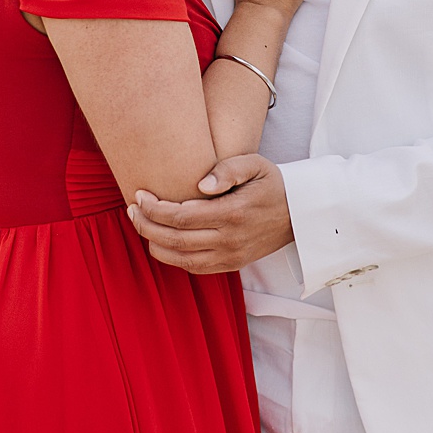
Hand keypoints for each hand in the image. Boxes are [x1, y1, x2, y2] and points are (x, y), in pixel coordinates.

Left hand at [125, 153, 292, 273]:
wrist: (301, 213)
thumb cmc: (272, 184)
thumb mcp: (255, 165)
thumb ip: (228, 169)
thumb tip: (200, 183)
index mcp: (232, 213)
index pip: (180, 217)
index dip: (153, 208)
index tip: (139, 195)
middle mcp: (229, 240)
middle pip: (174, 239)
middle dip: (145, 225)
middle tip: (131, 209)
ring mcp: (230, 256)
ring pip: (180, 258)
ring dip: (153, 243)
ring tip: (140, 223)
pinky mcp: (232, 264)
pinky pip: (194, 268)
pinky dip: (171, 257)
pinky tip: (159, 240)